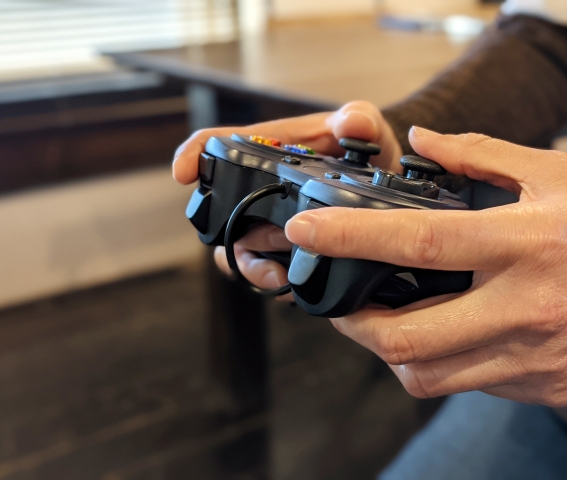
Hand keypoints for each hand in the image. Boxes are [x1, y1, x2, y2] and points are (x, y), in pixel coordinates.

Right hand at [173, 101, 401, 294]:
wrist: (384, 180)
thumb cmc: (363, 148)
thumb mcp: (364, 127)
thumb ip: (359, 120)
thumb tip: (353, 123)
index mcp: (269, 151)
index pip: (218, 145)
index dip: (194, 155)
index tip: (183, 172)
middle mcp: (261, 188)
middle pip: (220, 212)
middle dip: (231, 235)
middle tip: (263, 247)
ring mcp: (270, 220)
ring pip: (239, 248)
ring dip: (251, 266)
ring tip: (277, 276)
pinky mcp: (287, 247)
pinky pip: (264, 268)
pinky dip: (272, 281)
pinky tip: (290, 286)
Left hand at [284, 126, 566, 406]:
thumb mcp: (556, 175)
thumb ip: (481, 156)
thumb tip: (424, 142)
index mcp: (523, 244)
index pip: (416, 243)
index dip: (349, 237)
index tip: (307, 230)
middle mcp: (521, 308)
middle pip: (404, 336)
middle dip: (353, 323)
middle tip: (341, 302)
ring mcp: (528, 356)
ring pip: (425, 375)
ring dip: (388, 349)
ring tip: (385, 321)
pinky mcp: (536, 385)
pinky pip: (463, 383)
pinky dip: (436, 361)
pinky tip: (442, 333)